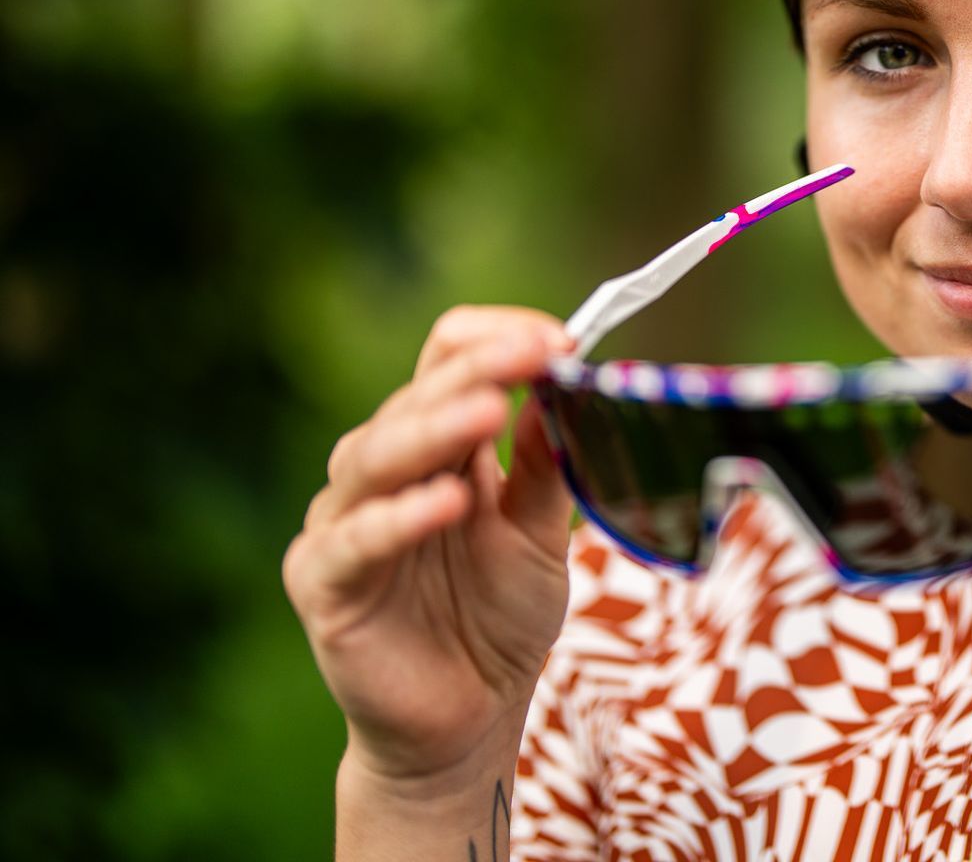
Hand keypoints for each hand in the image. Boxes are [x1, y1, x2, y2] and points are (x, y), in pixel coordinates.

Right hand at [283, 306, 575, 793]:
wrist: (468, 720)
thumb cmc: (499, 619)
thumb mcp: (541, 534)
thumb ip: (548, 466)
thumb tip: (561, 385)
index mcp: (437, 445)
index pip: (446, 359)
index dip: (498, 340)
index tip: (562, 340)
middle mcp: (383, 470)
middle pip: (416, 397)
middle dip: (478, 371)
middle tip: (535, 354)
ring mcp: (345, 522)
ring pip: (375, 454)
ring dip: (435, 429)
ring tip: (489, 411)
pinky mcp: (322, 582)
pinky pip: (353, 541)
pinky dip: (397, 518)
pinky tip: (447, 502)